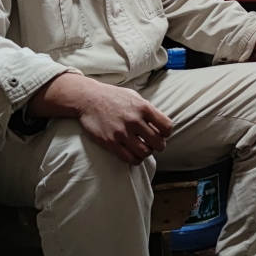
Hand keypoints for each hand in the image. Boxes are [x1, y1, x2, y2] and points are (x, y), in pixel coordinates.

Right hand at [31, 73, 173, 164]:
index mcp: (143, 107)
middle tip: (153, 144)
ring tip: (143, 148)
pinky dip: (135, 159)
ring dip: (146, 153)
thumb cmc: (113, 97)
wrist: (88, 98)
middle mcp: (134, 120)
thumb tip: (161, 124)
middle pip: (158, 143)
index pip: (167, 127)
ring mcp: (122, 132)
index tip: (161, 133)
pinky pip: (130, 158)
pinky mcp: (110, 142)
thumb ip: (148, 109)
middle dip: (159, 146)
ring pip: (145, 153)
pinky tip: (133, 154)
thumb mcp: (134, 96)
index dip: (166, 133)